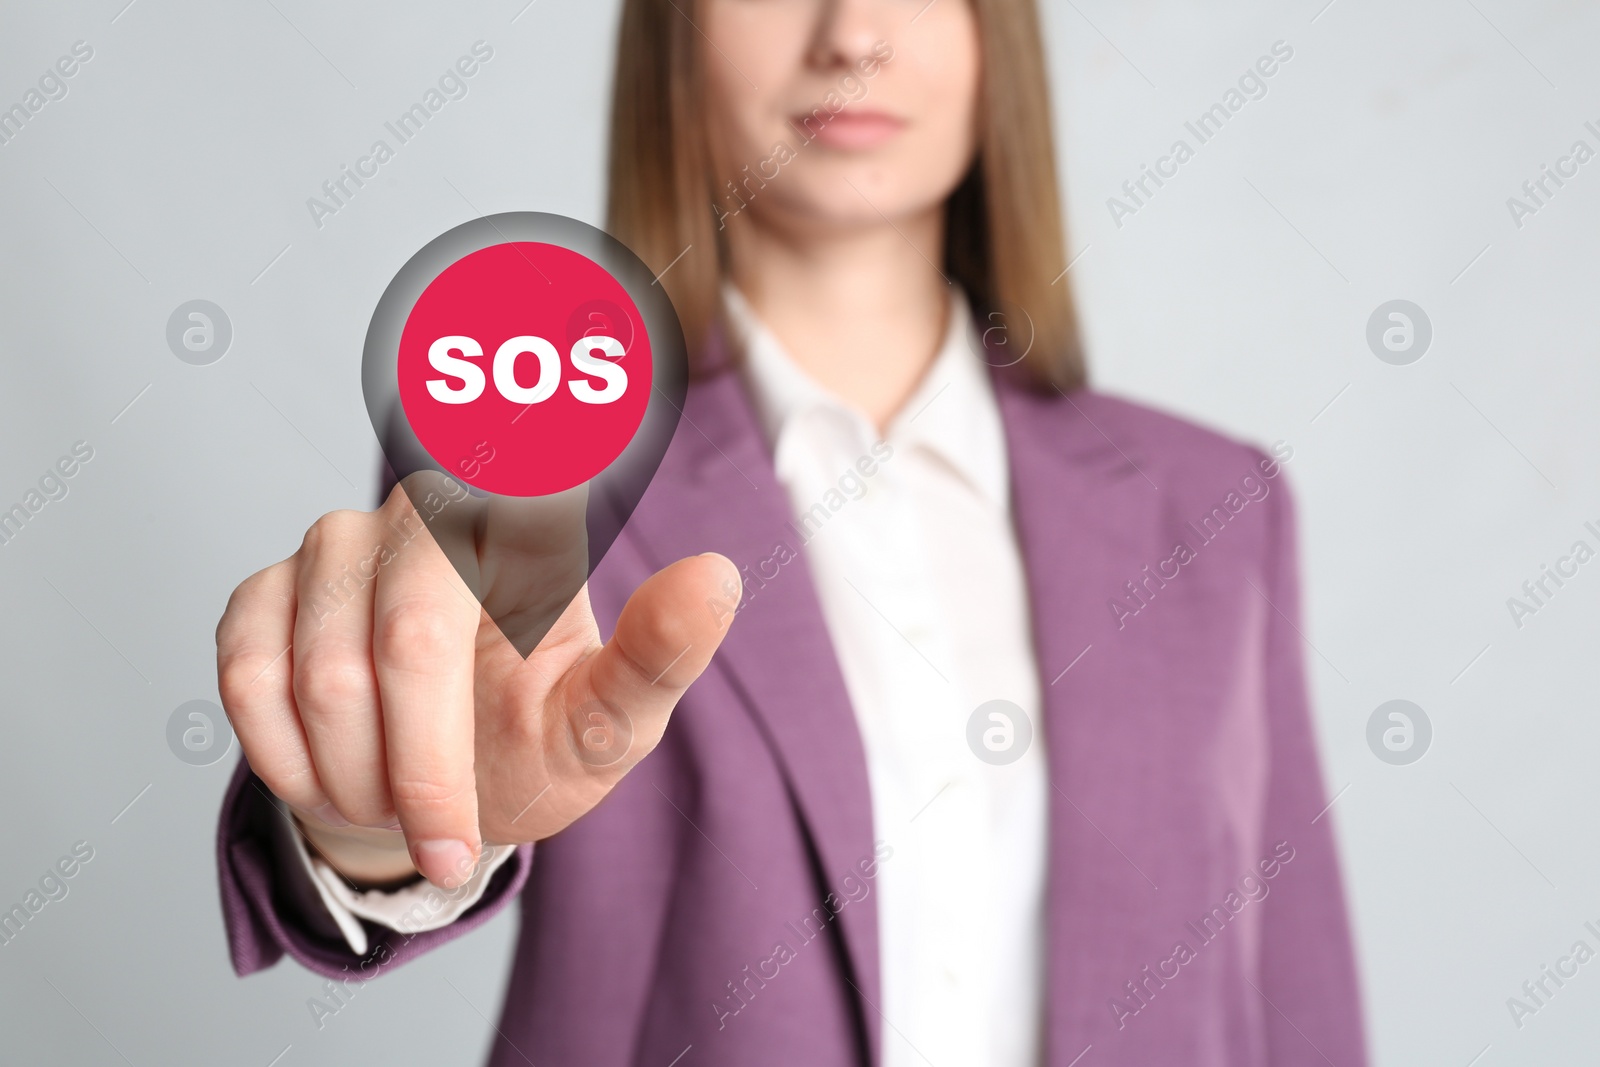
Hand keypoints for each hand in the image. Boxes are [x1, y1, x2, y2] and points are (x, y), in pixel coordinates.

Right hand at [216, 479, 739, 888]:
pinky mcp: (265, 587)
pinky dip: (289, 760)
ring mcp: (339, 541)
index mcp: (529, 523)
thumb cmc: (538, 744)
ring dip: (354, 776)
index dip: (510, 576)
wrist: (436, 791)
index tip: (516, 582)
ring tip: (395, 797)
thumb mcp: (612, 722)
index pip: (520, 510)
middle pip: (405, 643)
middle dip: (419, 772)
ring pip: (320, 671)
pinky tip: (331, 775)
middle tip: (446, 838)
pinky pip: (248, 676)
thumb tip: (716, 575)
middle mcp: (430, 507)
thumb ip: (662, 656)